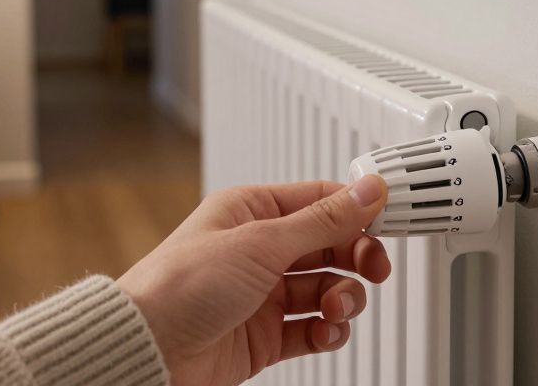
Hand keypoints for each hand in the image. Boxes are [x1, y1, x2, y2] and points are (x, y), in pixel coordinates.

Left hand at [117, 175, 389, 385]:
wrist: (147, 349)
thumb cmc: (180, 286)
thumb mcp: (261, 242)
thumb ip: (323, 220)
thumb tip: (368, 189)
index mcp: (251, 212)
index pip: (319, 201)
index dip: (356, 210)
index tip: (390, 220)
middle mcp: (257, 250)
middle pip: (329, 246)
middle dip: (355, 257)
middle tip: (374, 269)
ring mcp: (261, 295)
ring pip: (325, 289)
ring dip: (343, 298)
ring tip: (335, 307)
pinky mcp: (264, 336)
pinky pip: (313, 328)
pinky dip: (328, 330)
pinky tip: (325, 331)